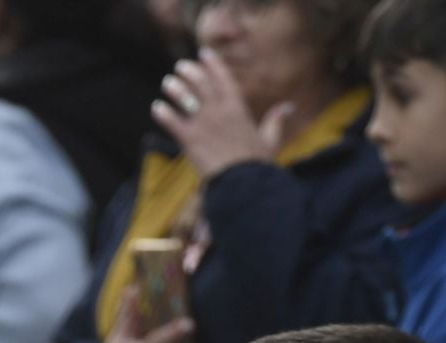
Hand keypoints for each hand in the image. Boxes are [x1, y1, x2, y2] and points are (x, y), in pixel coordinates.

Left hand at [152, 56, 290, 178]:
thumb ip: (275, 120)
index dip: (213, 63)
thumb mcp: (270, 140)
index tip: (204, 54)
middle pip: (200, 81)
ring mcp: (203, 123)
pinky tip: (157, 108)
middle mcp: (219, 111)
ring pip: (184, 96)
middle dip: (189, 71)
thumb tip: (288, 106)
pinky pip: (171, 120)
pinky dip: (162, 113)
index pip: (223, 78)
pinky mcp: (189, 139)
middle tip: (180, 68)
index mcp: (238, 108)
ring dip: (174, 87)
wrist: (244, 184)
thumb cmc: (258, 165)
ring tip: (168, 83)